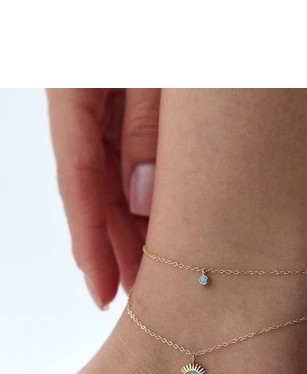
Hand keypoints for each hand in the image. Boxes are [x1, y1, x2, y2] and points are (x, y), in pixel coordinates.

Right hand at [47, 88, 159, 307]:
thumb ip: (147, 126)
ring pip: (112, 179)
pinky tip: (159, 227)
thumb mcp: (158, 69)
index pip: (77, 181)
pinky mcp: (121, 104)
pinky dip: (145, 195)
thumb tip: (141, 200)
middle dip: (116, 247)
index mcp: (71, 88)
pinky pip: (128, 157)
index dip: (91, 242)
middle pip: (94, 189)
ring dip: (132, 226)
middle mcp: (79, 103)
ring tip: (155, 273)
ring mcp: (99, 104)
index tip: (103, 292)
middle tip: (142, 296)